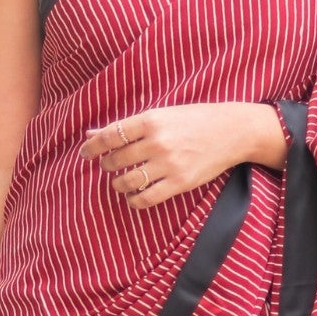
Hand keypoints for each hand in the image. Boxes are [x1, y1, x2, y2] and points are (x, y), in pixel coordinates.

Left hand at [80, 102, 284, 209]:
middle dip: (107, 165)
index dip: (92, 147)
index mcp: (150, 120)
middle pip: (115, 159)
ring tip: (120, 182)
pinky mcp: (179, 183)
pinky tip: (134, 196)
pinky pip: (146, 198)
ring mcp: (168, 164)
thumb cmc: (194, 119)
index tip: (85, 153)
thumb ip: (126, 126)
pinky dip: (134, 200)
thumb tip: (90, 133)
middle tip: (109, 165)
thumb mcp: (160, 114)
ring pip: (127, 181)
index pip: (109, 135)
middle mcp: (157, 142)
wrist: (231, 131)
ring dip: (118, 184)